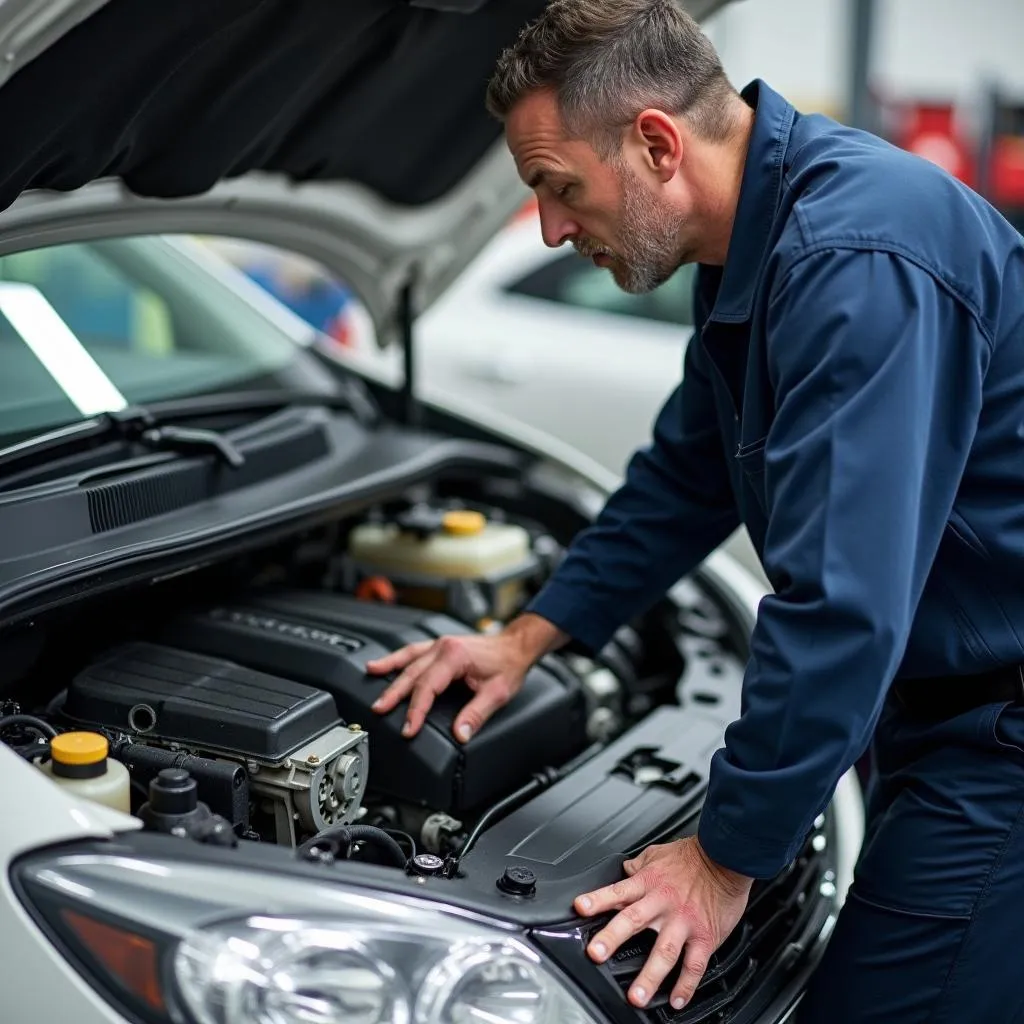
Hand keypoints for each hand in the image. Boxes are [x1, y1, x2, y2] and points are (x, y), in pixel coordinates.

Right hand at [366, 614, 565, 742]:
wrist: (516, 646)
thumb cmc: (508, 665)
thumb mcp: (498, 694)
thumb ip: (476, 714)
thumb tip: (460, 733)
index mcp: (455, 657)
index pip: (428, 687)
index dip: (416, 710)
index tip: (409, 728)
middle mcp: (443, 648)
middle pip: (412, 673)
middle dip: (394, 694)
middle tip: (379, 710)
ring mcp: (439, 645)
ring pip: (407, 659)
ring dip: (388, 672)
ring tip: (369, 679)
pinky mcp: (439, 647)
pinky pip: (411, 652)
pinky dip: (395, 659)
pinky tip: (382, 665)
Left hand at [575, 836, 752, 1010]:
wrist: (725, 858)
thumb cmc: (693, 857)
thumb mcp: (658, 854)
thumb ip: (638, 866)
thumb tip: (624, 871)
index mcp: (649, 883)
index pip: (618, 891)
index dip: (598, 899)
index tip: (580, 908)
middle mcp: (662, 903)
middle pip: (633, 920)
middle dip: (613, 938)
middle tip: (596, 953)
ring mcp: (683, 922)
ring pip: (664, 951)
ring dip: (650, 975)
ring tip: (637, 996)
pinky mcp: (704, 936)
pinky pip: (695, 964)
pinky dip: (686, 985)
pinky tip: (677, 1001)